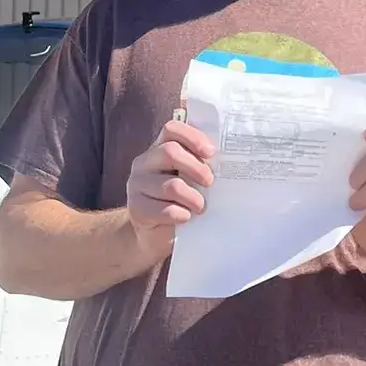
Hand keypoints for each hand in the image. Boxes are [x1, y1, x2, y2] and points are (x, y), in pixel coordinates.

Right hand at [126, 119, 214, 247]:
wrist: (155, 236)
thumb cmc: (179, 202)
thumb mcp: (189, 180)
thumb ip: (200, 165)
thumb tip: (229, 160)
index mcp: (158, 149)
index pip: (171, 129)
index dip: (193, 137)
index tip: (210, 153)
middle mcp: (144, 163)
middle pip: (170, 152)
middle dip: (197, 168)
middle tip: (209, 182)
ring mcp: (136, 185)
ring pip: (170, 185)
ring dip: (193, 198)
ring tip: (200, 207)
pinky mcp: (136, 208)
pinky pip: (165, 209)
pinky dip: (181, 215)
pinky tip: (186, 218)